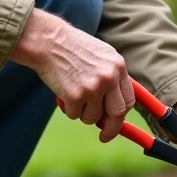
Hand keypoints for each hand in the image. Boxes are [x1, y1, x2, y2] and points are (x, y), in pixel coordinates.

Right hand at [10, 9, 134, 142]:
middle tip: (104, 135)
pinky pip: (75, 115)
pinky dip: (68, 109)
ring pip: (92, 117)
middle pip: (117, 114)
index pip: (129, 100)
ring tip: (73, 95)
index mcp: (118, 66)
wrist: (48, 41)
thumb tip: (114, 106)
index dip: (122, 115)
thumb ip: (112, 77)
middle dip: (111, 129)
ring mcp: (93, 87)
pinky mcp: (76, 96)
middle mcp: (109, 77)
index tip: (116, 124)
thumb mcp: (101, 55)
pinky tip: (63, 92)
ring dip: (82, 113)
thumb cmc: (71, 47)